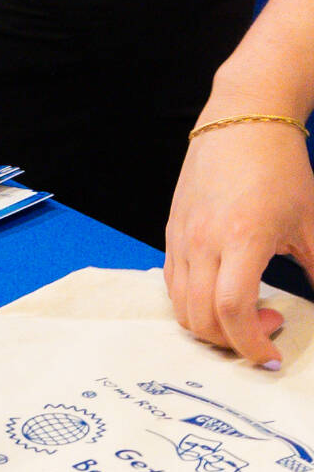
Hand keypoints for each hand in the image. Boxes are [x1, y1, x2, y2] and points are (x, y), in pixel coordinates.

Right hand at [164, 118, 313, 367]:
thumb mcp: (311, 221)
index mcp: (242, 237)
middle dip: (233, 341)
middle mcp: (203, 239)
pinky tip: (221, 289)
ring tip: (245, 308)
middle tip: (267, 325)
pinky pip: (172, 282)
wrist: (242, 117)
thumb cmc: (279, 165)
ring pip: (180, 305)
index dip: (252, 344)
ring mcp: (181, 234)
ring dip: (210, 325)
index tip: (272, 355)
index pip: (233, 310)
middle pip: (201, 317)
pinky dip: (192, 302)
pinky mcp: (171, 229)